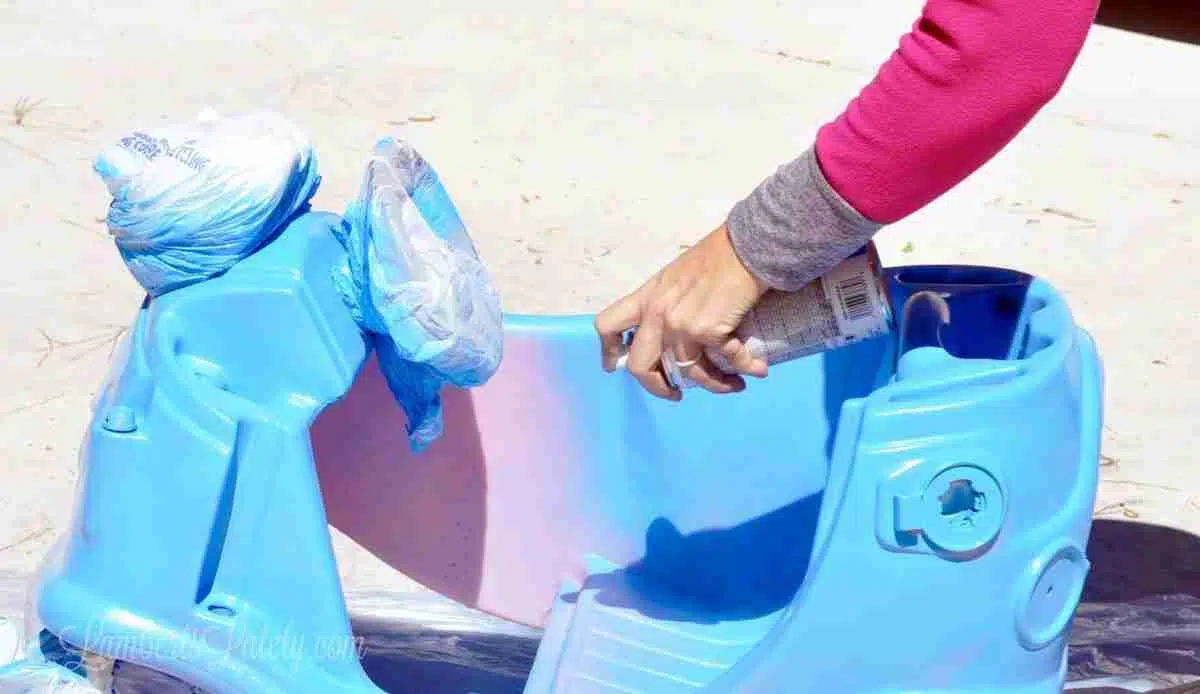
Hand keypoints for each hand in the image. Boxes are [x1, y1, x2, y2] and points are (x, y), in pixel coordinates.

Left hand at [595, 224, 770, 399]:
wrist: (746, 247)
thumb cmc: (718, 256)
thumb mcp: (677, 276)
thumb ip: (668, 302)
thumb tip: (678, 329)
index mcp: (647, 297)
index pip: (608, 326)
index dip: (609, 351)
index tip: (614, 367)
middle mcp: (657, 313)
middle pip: (640, 366)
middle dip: (657, 387)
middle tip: (675, 393)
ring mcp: (680, 324)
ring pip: (689, 372)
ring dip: (714, 384)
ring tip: (732, 385)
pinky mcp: (708, 331)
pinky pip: (726, 361)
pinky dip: (744, 369)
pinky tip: (756, 369)